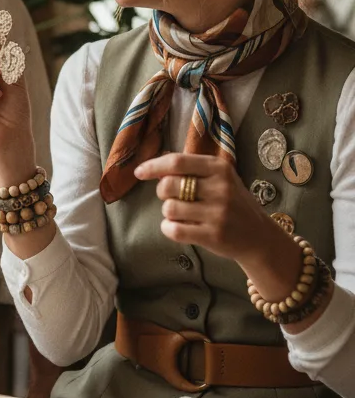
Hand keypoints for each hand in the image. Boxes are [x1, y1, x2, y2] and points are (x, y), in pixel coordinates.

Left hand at [135, 152, 301, 297]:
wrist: (258, 236)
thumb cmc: (231, 203)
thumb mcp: (219, 178)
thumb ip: (192, 169)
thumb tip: (155, 164)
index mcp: (219, 168)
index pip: (177, 161)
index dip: (153, 166)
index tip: (139, 172)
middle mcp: (220, 188)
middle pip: (168, 185)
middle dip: (162, 192)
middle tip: (172, 197)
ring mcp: (217, 213)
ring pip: (169, 208)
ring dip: (168, 213)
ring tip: (182, 215)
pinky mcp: (213, 235)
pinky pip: (174, 229)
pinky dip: (168, 228)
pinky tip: (177, 228)